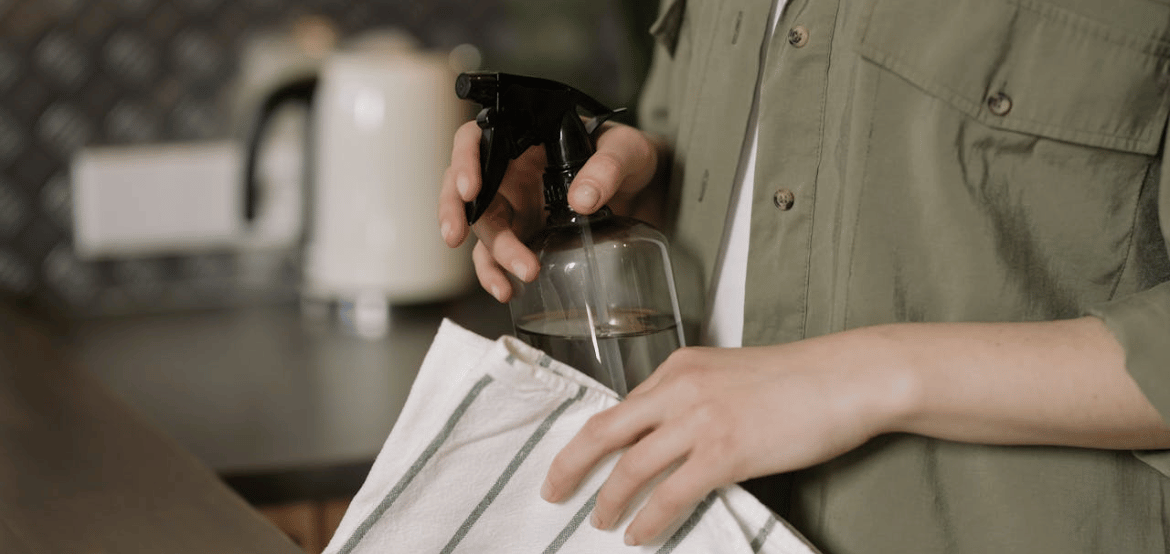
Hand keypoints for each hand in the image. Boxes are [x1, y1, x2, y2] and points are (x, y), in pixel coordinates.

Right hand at [437, 120, 662, 301]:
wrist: (645, 187)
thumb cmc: (629, 156)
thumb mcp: (626, 151)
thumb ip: (607, 167)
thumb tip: (582, 198)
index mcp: (524, 140)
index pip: (477, 140)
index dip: (464, 160)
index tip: (470, 187)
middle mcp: (511, 172)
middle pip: (465, 188)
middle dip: (455, 213)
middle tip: (455, 236)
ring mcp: (515, 207)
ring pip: (483, 229)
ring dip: (490, 256)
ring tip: (512, 280)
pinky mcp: (525, 236)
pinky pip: (498, 257)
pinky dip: (497, 274)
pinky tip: (508, 290)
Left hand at [540, 338, 908, 545]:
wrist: (847, 378)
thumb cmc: (798, 378)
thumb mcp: (730, 373)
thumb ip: (693, 397)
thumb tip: (667, 437)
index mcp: (680, 365)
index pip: (622, 407)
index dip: (592, 440)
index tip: (575, 460)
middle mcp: (680, 388)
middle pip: (605, 431)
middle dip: (571, 465)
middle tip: (553, 491)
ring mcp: (700, 421)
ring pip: (631, 468)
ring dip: (608, 500)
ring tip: (600, 522)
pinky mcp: (725, 452)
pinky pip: (670, 495)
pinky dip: (648, 519)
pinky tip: (639, 534)